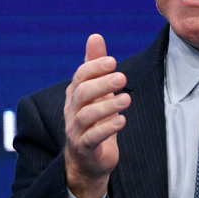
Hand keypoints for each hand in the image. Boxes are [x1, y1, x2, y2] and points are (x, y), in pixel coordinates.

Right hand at [64, 34, 130, 197]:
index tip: (112, 61)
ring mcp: (76, 130)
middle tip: (122, 77)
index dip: (94, 68)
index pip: (80, 77)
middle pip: (82, 94)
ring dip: (107, 106)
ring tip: (126, 100)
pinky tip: (121, 122)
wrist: (88, 160)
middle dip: (101, 84)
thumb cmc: (94, 121)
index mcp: (75, 95)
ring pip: (86, 116)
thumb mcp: (97, 92)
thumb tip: (95, 36)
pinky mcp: (85, 148)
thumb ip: (95, 66)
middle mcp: (72, 111)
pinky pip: (92, 138)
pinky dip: (106, 129)